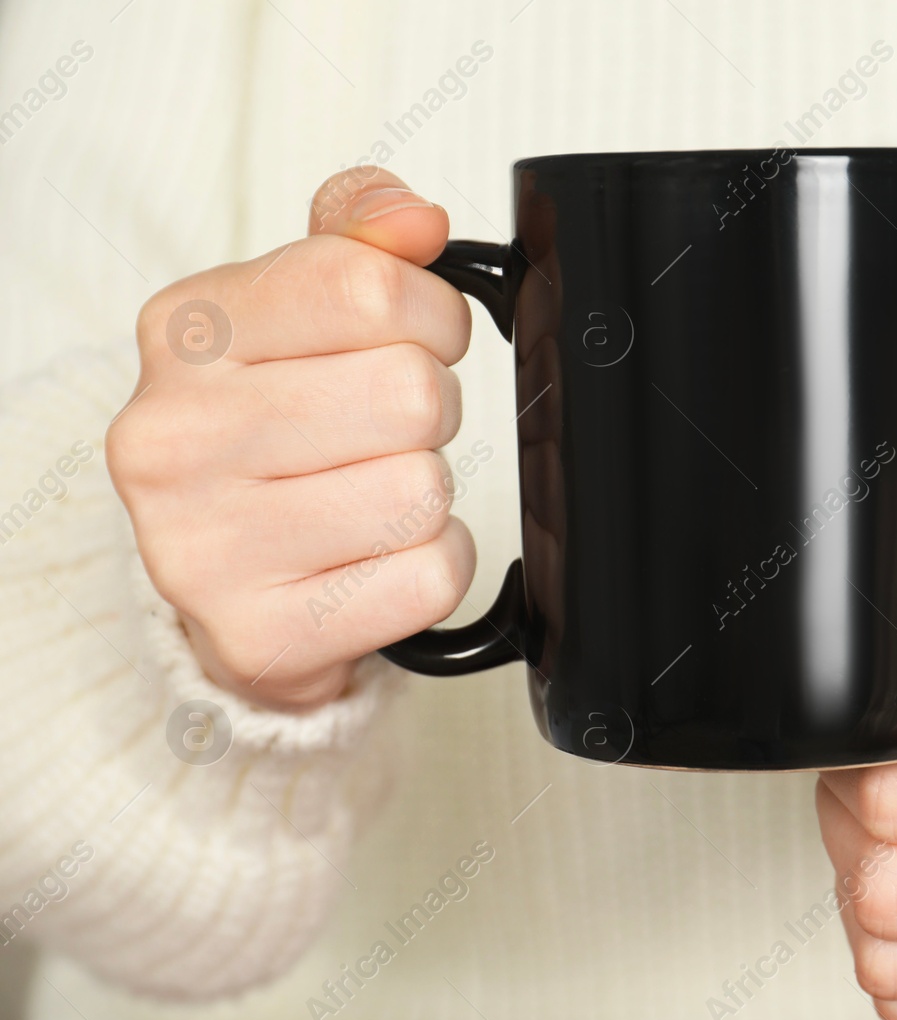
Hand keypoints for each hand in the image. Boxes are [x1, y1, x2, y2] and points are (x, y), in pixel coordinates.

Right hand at [108, 168, 475, 709]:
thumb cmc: (269, 433)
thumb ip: (356, 240)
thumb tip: (418, 220)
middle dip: (432, 412)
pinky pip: (430, 576)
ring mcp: (207, 546)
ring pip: (424, 489)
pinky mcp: (262, 634)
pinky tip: (373, 559)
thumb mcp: (292, 312)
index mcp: (186, 333)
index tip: (420, 339)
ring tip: (368, 494)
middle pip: (410, 394)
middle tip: (387, 432)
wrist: (224, 584)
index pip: (365, 286)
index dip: (432, 314)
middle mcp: (175, 437)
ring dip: (427, 493)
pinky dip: (430, 566)